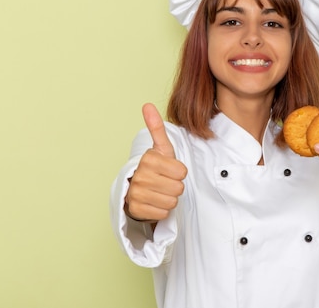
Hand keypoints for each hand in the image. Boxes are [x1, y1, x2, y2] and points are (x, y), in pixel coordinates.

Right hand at [124, 103, 187, 221]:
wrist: (137, 190)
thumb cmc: (155, 168)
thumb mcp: (160, 149)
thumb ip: (156, 128)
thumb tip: (147, 105)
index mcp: (148, 159)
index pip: (182, 172)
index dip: (179, 172)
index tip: (168, 170)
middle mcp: (140, 176)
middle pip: (178, 188)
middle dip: (174, 186)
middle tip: (164, 182)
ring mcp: (136, 193)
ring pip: (171, 201)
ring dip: (169, 198)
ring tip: (159, 192)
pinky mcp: (136, 209)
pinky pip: (163, 213)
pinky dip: (161, 210)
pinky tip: (154, 202)